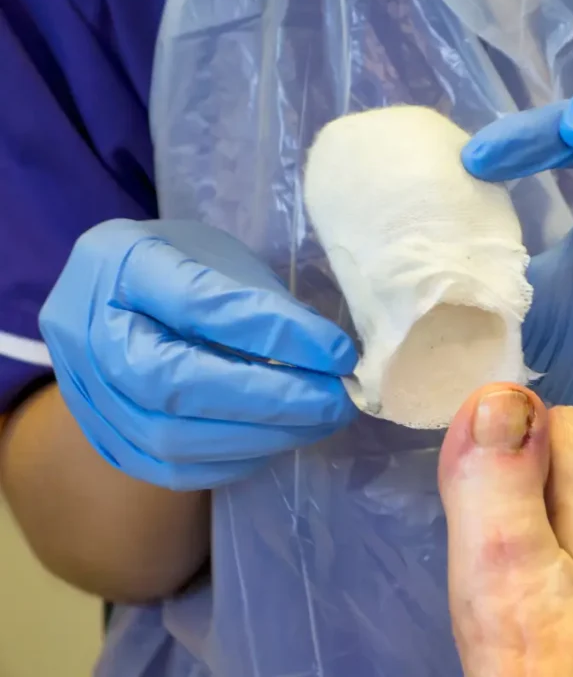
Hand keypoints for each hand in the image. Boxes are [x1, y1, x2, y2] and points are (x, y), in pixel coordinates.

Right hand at [39, 219, 357, 489]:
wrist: (115, 300)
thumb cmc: (181, 267)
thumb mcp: (219, 257)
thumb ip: (261, 300)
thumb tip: (326, 358)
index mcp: (117, 261)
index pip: (198, 303)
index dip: (273, 332)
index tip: (336, 351)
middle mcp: (84, 330)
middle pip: (172, 381)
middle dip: (269, 397)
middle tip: (334, 398)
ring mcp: (85, 392)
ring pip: (170, 436)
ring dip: (261, 435)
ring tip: (320, 420)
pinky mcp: (106, 440)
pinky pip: (171, 468)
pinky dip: (236, 459)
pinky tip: (281, 439)